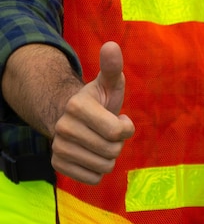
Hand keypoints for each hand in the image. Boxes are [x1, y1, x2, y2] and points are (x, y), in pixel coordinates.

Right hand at [51, 42, 134, 184]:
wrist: (74, 118)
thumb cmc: (99, 100)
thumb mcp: (109, 83)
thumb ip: (112, 66)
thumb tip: (112, 45)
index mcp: (77, 106)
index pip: (117, 132)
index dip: (126, 128)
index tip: (119, 119)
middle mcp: (63, 127)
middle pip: (112, 151)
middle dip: (118, 143)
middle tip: (109, 131)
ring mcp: (58, 147)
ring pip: (104, 167)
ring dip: (109, 156)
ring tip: (102, 141)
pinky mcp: (58, 165)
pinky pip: (92, 179)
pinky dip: (99, 170)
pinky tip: (93, 155)